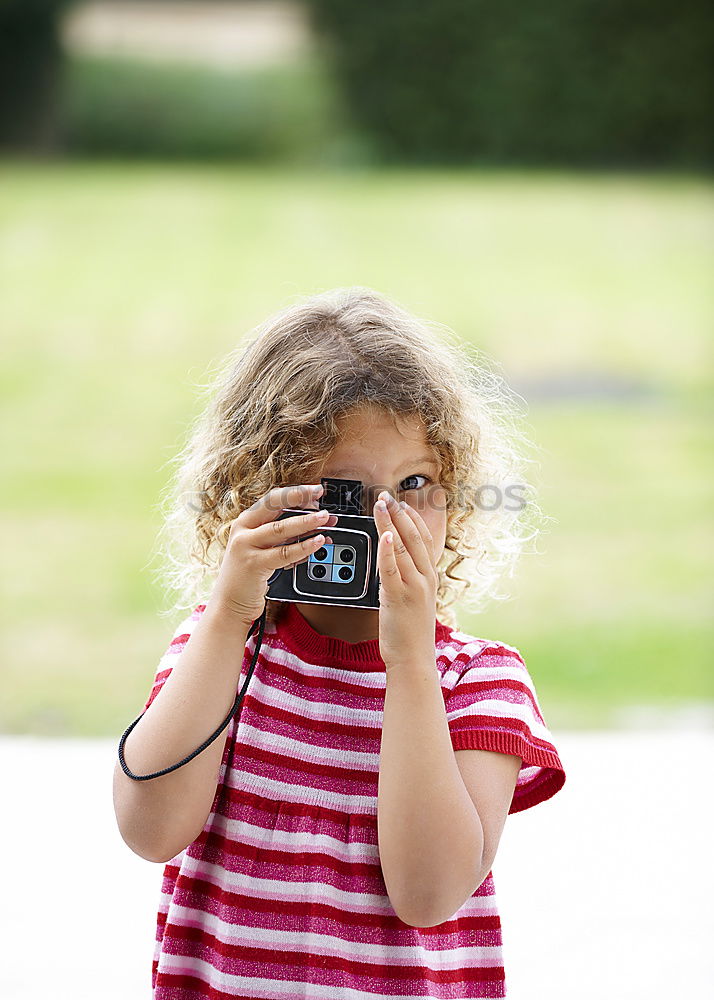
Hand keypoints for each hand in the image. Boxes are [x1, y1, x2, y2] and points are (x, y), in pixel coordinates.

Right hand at [210, 483, 336, 627]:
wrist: (229, 603)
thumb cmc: (248, 575)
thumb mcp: (263, 549)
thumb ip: (284, 537)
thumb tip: (315, 524)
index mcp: (245, 522)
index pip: (271, 499)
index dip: (295, 492)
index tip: (315, 490)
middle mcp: (243, 530)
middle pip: (273, 506)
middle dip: (299, 497)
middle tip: (320, 495)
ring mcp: (246, 547)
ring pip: (281, 529)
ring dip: (306, 522)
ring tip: (325, 519)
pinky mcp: (253, 565)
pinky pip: (284, 553)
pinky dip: (304, 547)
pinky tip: (318, 542)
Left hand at [373, 491, 438, 670]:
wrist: (414, 659)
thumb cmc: (410, 632)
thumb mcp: (415, 599)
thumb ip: (408, 578)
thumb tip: (394, 560)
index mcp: (430, 577)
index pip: (423, 539)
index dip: (412, 518)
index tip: (401, 502)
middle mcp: (426, 578)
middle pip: (414, 537)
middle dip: (400, 513)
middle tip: (386, 495)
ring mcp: (414, 587)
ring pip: (402, 547)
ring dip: (390, 523)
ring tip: (381, 505)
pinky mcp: (398, 597)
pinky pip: (392, 568)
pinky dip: (388, 549)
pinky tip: (384, 535)